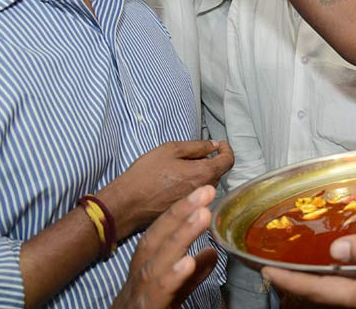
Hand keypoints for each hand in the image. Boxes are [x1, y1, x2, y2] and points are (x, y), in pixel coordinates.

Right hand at [99, 140, 233, 236]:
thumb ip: (197, 146)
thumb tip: (214, 145)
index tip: (219, 145)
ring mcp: (196, 203)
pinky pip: (197, 194)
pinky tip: (176, 181)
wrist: (127, 204)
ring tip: (182, 167)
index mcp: (203, 173)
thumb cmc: (146, 174)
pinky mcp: (187, 210)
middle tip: (195, 154)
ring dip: (202, 173)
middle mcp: (204, 191)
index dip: (226, 150)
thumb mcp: (170, 150)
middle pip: (218, 173)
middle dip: (212, 161)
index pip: (228, 161)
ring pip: (208, 184)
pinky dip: (193, 185)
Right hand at [112, 186, 217, 308]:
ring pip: (156, 263)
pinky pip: (158, 294)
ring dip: (180, 237)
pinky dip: (172, 277)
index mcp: (144, 273)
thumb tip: (210, 253)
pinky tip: (188, 261)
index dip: (179, 212)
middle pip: (155, 242)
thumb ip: (190, 275)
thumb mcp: (172, 294)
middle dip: (179, 214)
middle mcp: (137, 282)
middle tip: (207, 191)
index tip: (203, 192)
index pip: (159, 237)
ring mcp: (138, 298)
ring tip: (202, 215)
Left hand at [262, 234, 355, 308]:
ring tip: (303, 253)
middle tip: (276, 261)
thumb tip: (334, 248)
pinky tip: (350, 247)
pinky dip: (350, 260)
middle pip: (329, 290)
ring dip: (323, 269)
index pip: (321, 289)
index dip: (290, 281)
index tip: (263, 270)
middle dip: (301, 279)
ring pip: (346, 281)